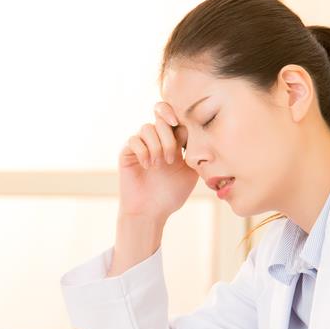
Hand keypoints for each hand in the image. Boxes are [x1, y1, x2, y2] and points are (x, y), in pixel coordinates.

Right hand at [117, 102, 197, 221]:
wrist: (150, 212)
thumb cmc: (171, 194)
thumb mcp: (190, 172)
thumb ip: (195, 152)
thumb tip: (202, 132)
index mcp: (174, 141)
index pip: (175, 116)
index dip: (179, 116)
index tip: (182, 132)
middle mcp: (157, 139)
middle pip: (162, 118)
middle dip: (168, 138)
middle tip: (170, 160)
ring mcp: (141, 144)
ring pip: (147, 127)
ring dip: (156, 146)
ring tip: (158, 166)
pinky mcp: (127, 151)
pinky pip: (134, 140)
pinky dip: (143, 152)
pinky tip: (147, 166)